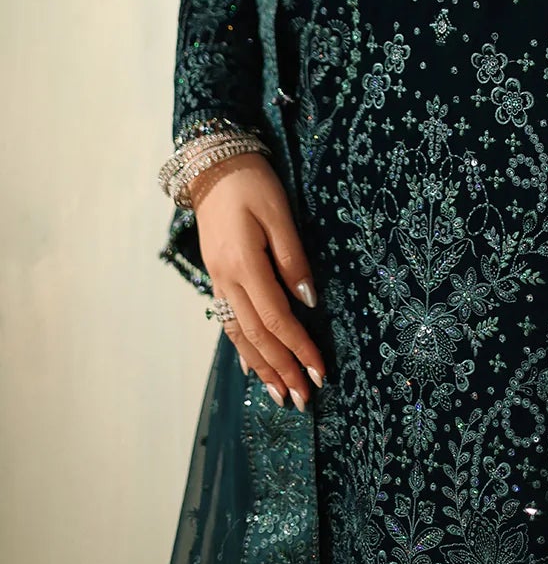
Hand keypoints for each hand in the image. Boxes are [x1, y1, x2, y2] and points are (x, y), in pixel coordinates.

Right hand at [190, 153, 326, 409]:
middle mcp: (227, 280)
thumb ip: (293, 258)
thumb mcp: (280, 213)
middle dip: (282, 369)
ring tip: (280, 394)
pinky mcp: (217, 276)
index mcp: (244, 265)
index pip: (276, 319)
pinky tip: (252, 365)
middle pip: (257, 336)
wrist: (213, 164)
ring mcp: (218, 281)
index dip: (299, 347)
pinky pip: (229, 322)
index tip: (319, 371)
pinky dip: (242, 348)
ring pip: (239, 335)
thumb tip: (308, 301)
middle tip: (303, 399)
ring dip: (261, 367)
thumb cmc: (252, 183)